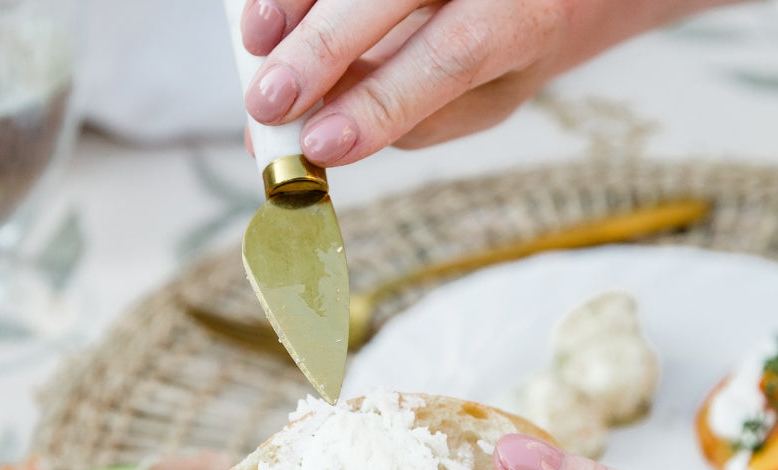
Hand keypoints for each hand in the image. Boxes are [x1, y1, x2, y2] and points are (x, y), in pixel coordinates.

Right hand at [237, 0, 723, 165]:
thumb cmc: (514, 39)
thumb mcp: (491, 95)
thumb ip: (419, 118)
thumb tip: (321, 140)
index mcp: (522, 17)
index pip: (449, 57)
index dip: (379, 103)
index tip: (319, 148)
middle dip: (320, 53)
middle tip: (266, 104)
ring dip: (292, 2)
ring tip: (254, 47)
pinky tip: (268, 14)